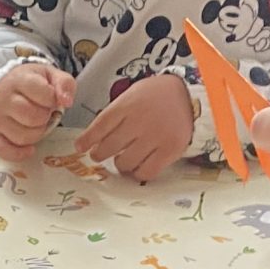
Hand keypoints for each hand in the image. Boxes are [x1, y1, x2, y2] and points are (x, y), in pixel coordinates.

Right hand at [0, 62, 73, 164]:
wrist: (10, 86)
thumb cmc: (34, 83)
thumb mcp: (52, 76)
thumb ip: (64, 84)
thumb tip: (67, 102)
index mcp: (19, 80)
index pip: (43, 94)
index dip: (53, 100)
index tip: (51, 99)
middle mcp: (4, 99)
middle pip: (33, 118)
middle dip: (45, 118)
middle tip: (43, 113)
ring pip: (22, 137)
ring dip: (36, 134)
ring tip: (35, 124)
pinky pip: (4, 151)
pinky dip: (19, 154)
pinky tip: (30, 149)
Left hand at [76, 72, 194, 183]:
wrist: (190, 95)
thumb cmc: (156, 97)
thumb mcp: (132, 95)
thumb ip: (115, 114)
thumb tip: (93, 139)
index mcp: (128, 104)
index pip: (100, 125)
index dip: (87, 139)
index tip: (80, 147)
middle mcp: (140, 120)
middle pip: (109, 147)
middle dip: (100, 154)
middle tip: (100, 154)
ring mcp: (155, 136)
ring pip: (125, 163)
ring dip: (120, 164)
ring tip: (123, 159)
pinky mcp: (169, 150)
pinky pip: (146, 172)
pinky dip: (137, 173)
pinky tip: (137, 166)